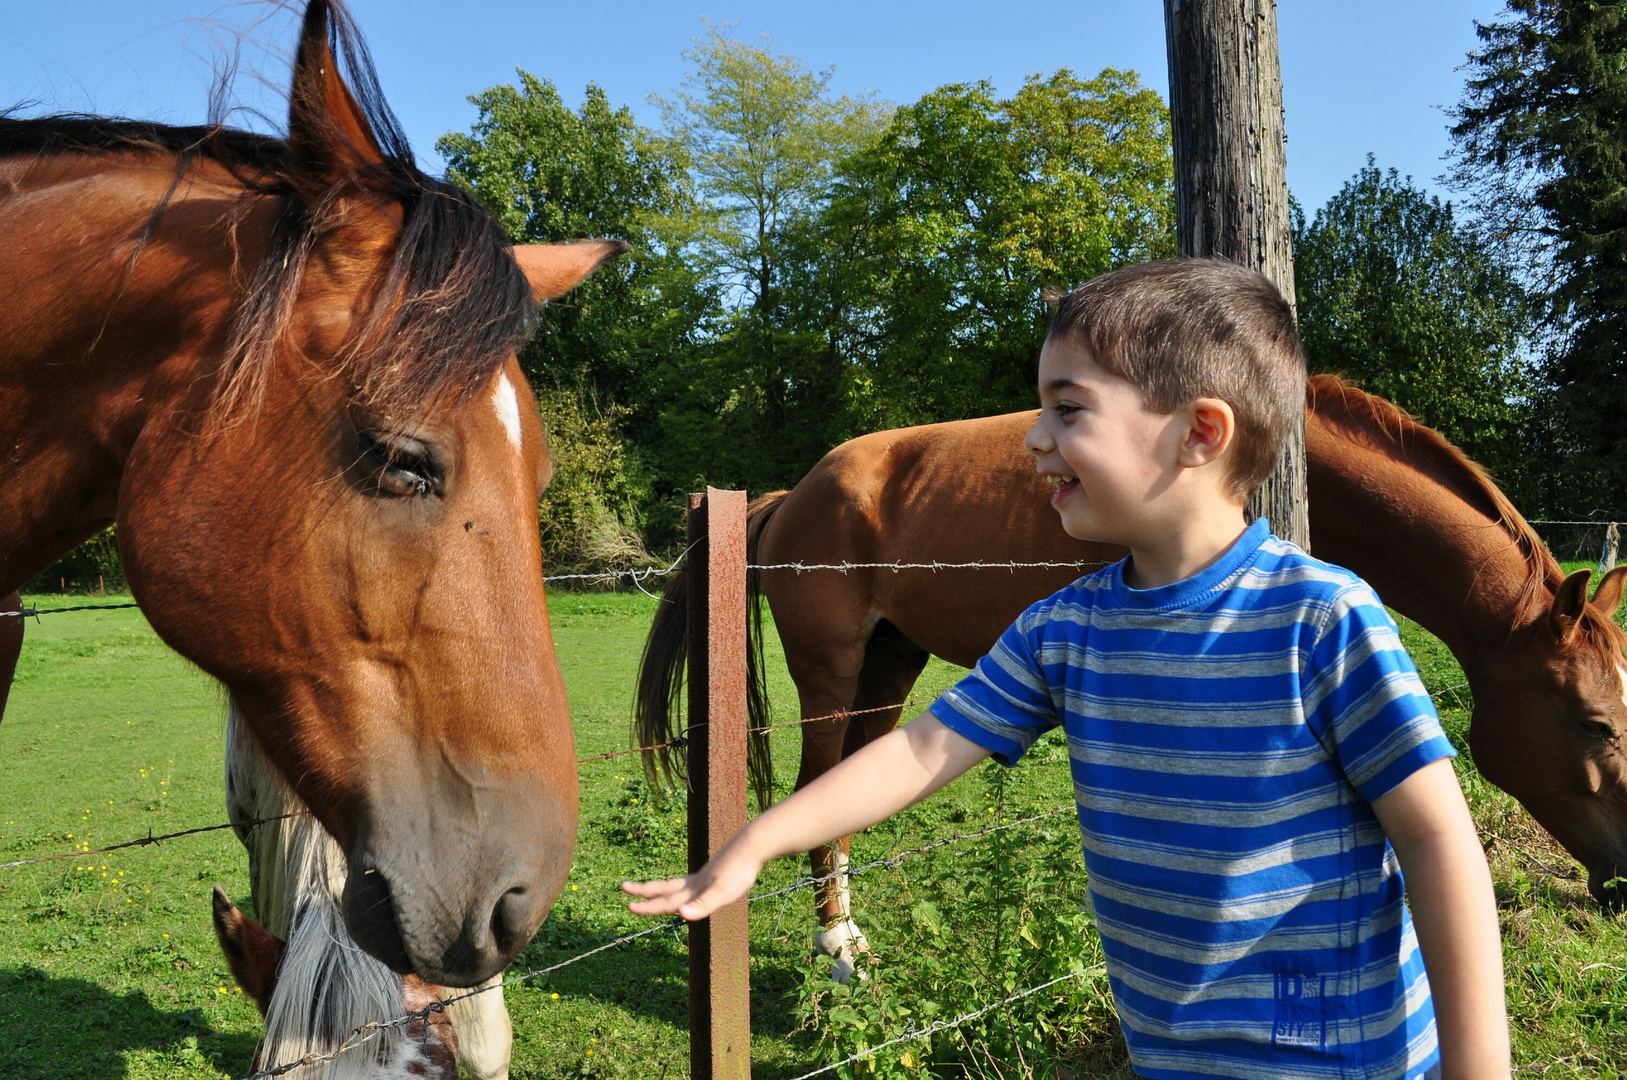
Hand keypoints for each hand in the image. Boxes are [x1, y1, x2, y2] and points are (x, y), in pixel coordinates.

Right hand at [623, 841, 763, 920]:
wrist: (752, 846)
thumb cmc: (738, 871)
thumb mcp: (721, 892)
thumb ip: (702, 904)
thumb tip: (681, 914)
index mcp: (694, 889)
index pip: (666, 901)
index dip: (647, 907)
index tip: (628, 907)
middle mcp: (695, 882)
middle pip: (664, 887)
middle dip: (644, 890)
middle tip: (624, 886)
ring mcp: (704, 876)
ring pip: (677, 883)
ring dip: (661, 887)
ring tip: (651, 889)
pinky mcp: (715, 872)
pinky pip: (693, 881)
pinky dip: (685, 886)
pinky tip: (691, 887)